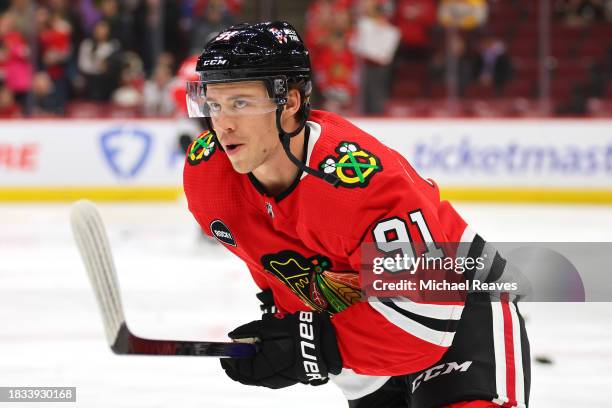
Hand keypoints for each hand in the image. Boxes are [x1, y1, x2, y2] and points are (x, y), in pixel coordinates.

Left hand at [220, 311, 341, 388]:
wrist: (327, 344)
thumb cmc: (299, 332)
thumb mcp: (273, 326)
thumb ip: (250, 331)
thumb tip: (233, 336)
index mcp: (265, 367)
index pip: (239, 369)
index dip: (229, 360)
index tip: (224, 349)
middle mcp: (270, 379)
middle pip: (245, 376)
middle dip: (236, 363)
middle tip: (233, 349)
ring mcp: (278, 381)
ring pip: (255, 376)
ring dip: (248, 363)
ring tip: (247, 347)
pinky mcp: (285, 378)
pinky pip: (265, 375)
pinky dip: (258, 365)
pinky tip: (261, 353)